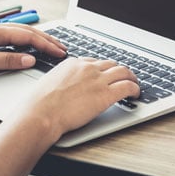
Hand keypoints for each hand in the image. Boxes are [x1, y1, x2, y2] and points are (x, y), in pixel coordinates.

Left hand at [0, 22, 66, 72]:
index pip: (30, 37)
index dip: (47, 45)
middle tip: (63, 48)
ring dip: (39, 38)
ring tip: (51, 45)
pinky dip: (26, 38)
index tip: (61, 53)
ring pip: (21, 32)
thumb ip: (7, 61)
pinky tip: (28, 44)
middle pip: (29, 32)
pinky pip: (13, 34)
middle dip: (48, 40)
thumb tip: (30, 60)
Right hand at [13, 57, 139, 140]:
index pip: (94, 61)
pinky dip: (135, 89)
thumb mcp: (49, 83)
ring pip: (124, 72)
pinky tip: (135, 94)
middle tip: (124, 78)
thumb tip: (64, 86)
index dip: (103, 69)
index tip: (105, 75)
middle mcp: (87, 68)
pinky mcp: (106, 94)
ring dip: (131, 78)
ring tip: (134, 85)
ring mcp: (98, 80)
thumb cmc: (39, 105)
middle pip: (111, 64)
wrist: (41, 114)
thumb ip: (61, 80)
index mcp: (72, 63)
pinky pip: (128, 86)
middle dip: (119, 71)